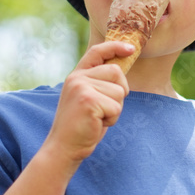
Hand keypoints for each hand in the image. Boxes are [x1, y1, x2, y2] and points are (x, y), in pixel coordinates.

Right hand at [42, 41, 134, 169]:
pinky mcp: (89, 101)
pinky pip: (116, 107)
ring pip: (119, 92)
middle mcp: (78, 77)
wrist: (64, 147)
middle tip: (103, 110)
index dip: (115, 47)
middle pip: (116, 72)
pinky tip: (96, 124)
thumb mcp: (88, 98)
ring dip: (114, 109)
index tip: (130, 49)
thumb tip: (121, 69)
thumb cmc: (81, 125)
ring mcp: (82, 87)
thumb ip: (99, 83)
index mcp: (77, 75)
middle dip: (119, 92)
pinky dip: (111, 119)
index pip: (97, 51)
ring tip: (97, 118)